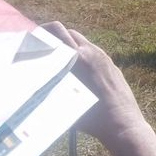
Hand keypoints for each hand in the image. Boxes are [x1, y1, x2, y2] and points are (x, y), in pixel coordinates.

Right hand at [40, 22, 143, 148]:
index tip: (32, 40)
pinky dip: (82, 56)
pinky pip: (93, 53)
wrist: (124, 124)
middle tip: (43, 51)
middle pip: (70, 33)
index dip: (42, 31)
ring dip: (69, 47)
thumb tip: (31, 80)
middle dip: (55, 38)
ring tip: (57, 64)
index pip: (57, 30)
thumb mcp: (63, 101)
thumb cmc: (91, 118)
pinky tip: (76, 74)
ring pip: (83, 43)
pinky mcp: (113, 66)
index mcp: (79, 57)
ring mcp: (105, 58)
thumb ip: (49, 85)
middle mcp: (93, 52)